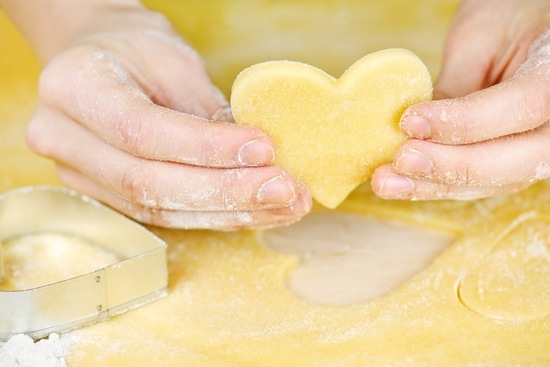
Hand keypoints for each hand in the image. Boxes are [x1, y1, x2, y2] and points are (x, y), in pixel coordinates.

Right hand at [20, 3, 310, 229]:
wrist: (96, 59)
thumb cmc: (135, 49)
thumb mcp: (173, 61)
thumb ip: (205, 112)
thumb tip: (259, 158)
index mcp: (74, 89)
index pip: (143, 132)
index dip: (207, 148)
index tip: (264, 150)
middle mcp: (64, 140)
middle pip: (149, 184)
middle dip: (226, 192)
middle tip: (285, 191)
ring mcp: (79, 175)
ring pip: (159, 210)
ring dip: (229, 213)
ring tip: (284, 206)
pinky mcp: (106, 196)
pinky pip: (164, 215)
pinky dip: (214, 216)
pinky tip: (257, 213)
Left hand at [372, 0, 549, 199]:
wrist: (530, 30)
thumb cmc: (508, 19)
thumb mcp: (479, 39)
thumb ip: (454, 86)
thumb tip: (412, 131)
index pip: (523, 106)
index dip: (465, 121)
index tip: (411, 122)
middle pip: (514, 161)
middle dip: (450, 166)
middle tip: (400, 160)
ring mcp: (544, 147)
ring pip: (496, 180)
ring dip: (436, 185)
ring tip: (388, 181)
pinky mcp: (517, 160)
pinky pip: (483, 182)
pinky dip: (440, 185)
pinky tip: (402, 182)